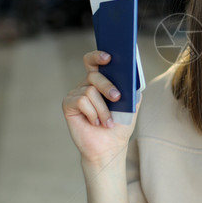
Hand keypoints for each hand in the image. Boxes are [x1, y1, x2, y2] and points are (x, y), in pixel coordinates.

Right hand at [62, 51, 138, 171]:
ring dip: (103, 109)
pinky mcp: (68, 105)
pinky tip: (95, 122)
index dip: (98, 56)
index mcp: (100, 81)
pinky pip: (81, 101)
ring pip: (90, 91)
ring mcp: (76, 94)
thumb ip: (132, 89)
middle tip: (117, 98)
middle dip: (108, 86)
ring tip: (107, 122)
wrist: (110, 146)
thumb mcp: (132, 105)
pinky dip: (92, 113)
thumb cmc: (119, 125)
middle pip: (94, 75)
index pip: (94, 61)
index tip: (108, 57)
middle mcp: (86, 85)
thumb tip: (133, 77)